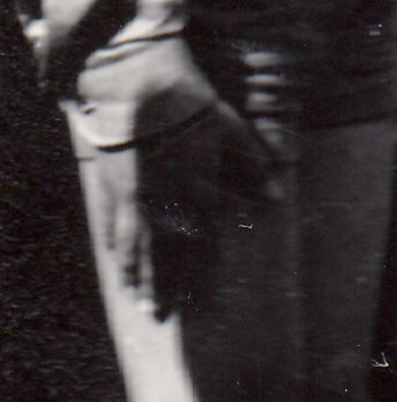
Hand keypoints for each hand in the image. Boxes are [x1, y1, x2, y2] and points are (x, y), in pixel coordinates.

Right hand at [89, 69, 270, 317]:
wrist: (142, 85)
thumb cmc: (192, 105)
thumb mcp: (233, 131)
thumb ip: (255, 166)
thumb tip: (277, 197)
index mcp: (198, 190)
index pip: (202, 241)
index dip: (199, 271)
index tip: (199, 299)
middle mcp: (167, 201)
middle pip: (167, 254)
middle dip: (166, 286)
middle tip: (161, 315)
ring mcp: (137, 197)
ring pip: (138, 247)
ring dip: (141, 277)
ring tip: (141, 302)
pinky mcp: (114, 188)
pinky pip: (115, 228)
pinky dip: (119, 251)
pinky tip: (119, 269)